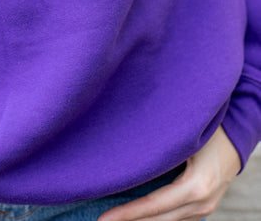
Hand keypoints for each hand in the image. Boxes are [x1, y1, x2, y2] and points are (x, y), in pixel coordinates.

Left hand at [98, 125, 240, 220]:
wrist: (237, 136)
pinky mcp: (202, 208)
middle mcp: (201, 203)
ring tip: (114, 219)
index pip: (153, 205)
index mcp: (196, 186)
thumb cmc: (209, 130)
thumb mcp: (185, 137)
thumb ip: (159, 149)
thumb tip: (125, 153)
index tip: (104, 219)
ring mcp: (204, 209)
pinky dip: (154, 218)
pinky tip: (136, 216)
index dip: (127, 214)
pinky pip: (174, 218)